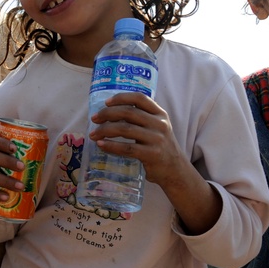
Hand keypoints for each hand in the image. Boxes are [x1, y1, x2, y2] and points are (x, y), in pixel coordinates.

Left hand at [90, 92, 220, 233]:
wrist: (175, 170)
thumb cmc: (159, 147)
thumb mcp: (156, 128)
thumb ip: (141, 119)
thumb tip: (109, 113)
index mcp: (160, 114)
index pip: (140, 99)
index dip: (121, 98)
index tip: (106, 102)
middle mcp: (159, 124)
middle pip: (128, 113)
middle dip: (107, 114)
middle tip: (94, 119)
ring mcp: (156, 139)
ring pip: (125, 129)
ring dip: (105, 130)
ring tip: (93, 134)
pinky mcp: (151, 154)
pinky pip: (126, 148)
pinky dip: (111, 146)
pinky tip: (101, 145)